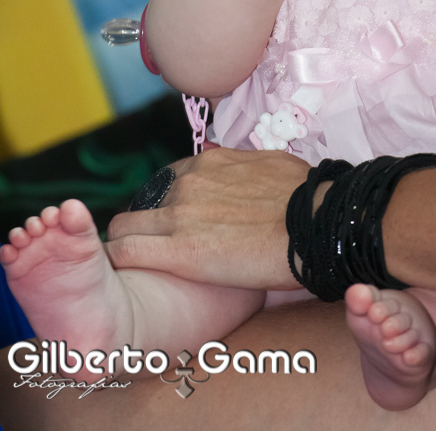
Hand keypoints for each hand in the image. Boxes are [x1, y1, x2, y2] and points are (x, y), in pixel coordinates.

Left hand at [105, 146, 310, 288]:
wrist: (315, 223)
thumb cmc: (305, 196)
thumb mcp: (270, 162)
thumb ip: (242, 164)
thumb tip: (236, 164)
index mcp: (208, 165)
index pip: (165, 182)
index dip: (164, 204)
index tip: (168, 223)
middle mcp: (188, 185)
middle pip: (142, 204)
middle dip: (142, 225)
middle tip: (151, 248)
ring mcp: (180, 216)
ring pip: (124, 228)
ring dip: (126, 242)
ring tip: (132, 264)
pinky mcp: (179, 252)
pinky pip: (127, 252)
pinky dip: (121, 261)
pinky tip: (123, 274)